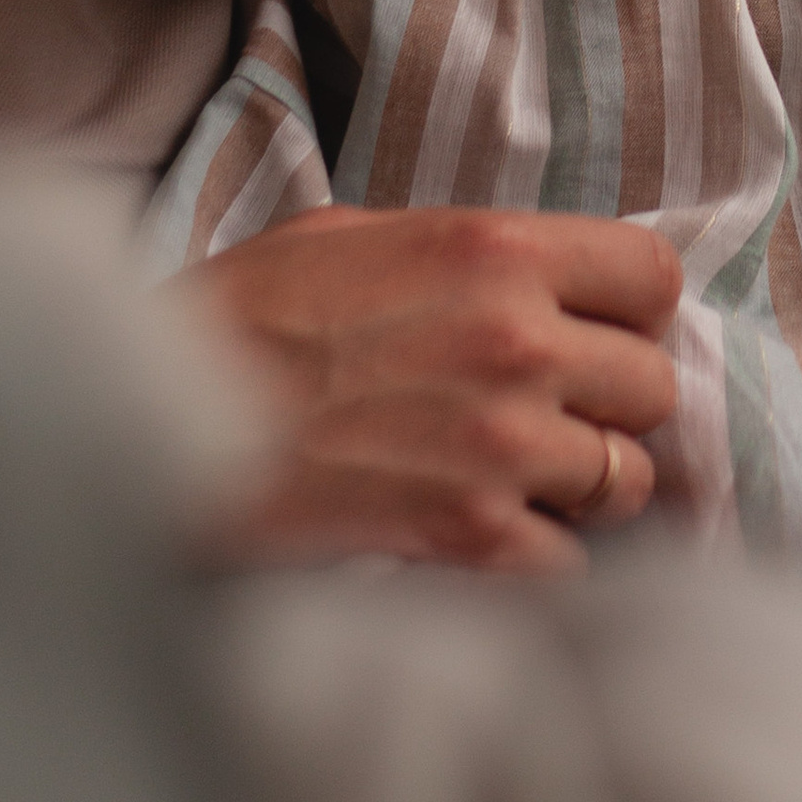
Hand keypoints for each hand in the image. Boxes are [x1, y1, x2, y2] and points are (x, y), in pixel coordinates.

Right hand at [196, 203, 680, 569]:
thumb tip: (535, 278)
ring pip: (627, 479)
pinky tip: (477, 541)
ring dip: (580, 490)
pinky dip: (536, 563)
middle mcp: (518, 339)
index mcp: (494, 250)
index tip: (594, 334)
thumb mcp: (346, 238)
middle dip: (606, 407)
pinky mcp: (470, 536)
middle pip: (651, 385)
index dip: (628, 312)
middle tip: (545, 419)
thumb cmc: (235, 321)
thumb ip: (459, 253)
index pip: (652, 275)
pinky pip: (570, 563)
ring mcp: (502, 443)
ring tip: (511, 485)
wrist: (149, 423)